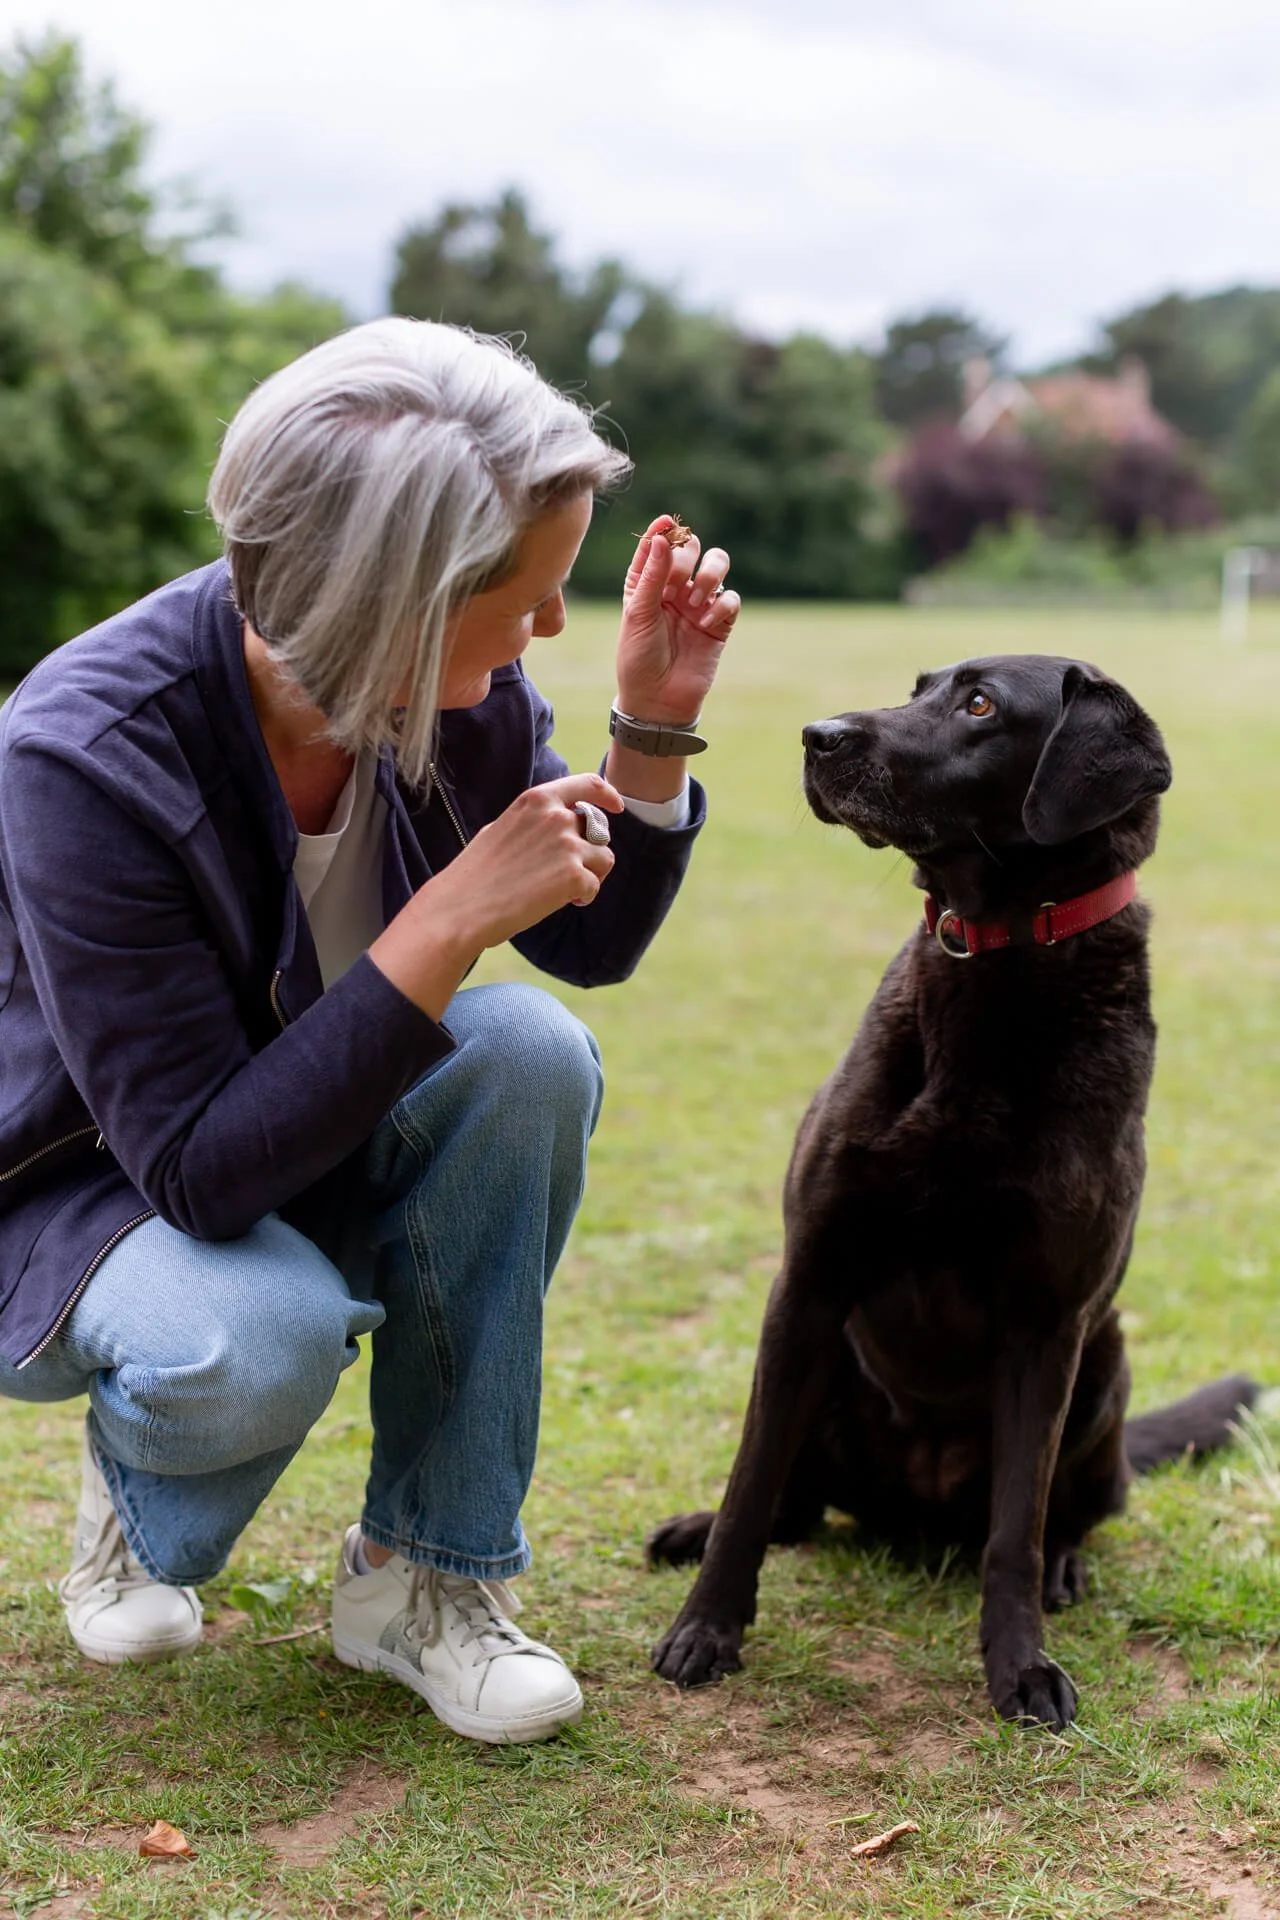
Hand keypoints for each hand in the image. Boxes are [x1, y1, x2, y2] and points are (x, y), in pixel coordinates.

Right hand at [431, 773, 622, 950]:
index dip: (607, 795)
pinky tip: (562, 902)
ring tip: (565, 890)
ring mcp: (568, 845)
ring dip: (591, 874)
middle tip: (569, 872)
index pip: (588, 784)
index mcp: (538, 800)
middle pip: (599, 830)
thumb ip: (535, 821)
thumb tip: (560, 824)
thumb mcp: (504, 827)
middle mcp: (557, 817)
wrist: (462, 905)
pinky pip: (594, 886)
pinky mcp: (574, 875)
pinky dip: (583, 896)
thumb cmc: (476, 872)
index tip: (616, 806)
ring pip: (604, 858)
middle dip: (590, 851)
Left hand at [616, 516, 738, 723]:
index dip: (662, 531)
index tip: (666, 522)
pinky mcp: (719, 623)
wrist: (657, 700)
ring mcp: (699, 604)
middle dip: (685, 558)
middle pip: (691, 548)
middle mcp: (674, 589)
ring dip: (710, 573)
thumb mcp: (638, 613)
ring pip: (718, 565)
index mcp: (647, 583)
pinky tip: (703, 625)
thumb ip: (652, 574)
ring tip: (695, 599)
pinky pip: (731, 599)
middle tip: (675, 583)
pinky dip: (720, 607)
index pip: (657, 546)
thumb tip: (662, 537)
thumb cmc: (638, 658)